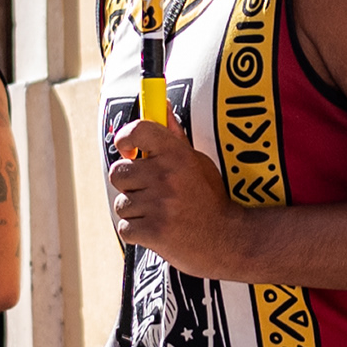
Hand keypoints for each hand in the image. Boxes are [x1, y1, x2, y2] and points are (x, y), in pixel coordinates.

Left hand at [107, 119, 253, 280]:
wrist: (228, 240)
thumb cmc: (210, 200)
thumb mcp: (198, 162)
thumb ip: (174, 137)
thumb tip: (162, 106)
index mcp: (177, 155)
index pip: (138, 131)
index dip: (125, 138)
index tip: (127, 150)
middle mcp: (166, 176)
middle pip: (118, 172)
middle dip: (129, 184)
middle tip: (151, 193)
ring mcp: (159, 205)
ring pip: (121, 203)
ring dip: (135, 211)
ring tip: (160, 214)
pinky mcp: (153, 231)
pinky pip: (125, 227)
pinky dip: (137, 232)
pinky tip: (157, 230)